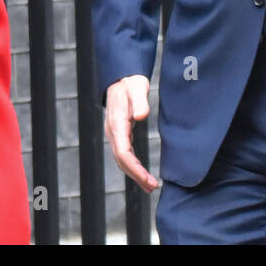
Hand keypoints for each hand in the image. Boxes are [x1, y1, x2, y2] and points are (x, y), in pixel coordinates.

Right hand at [104, 74, 157, 192]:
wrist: (123, 79)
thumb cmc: (130, 83)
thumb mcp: (136, 88)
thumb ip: (139, 101)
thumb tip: (140, 116)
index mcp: (116, 125)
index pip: (123, 152)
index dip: (134, 167)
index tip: (147, 178)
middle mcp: (113, 132)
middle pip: (122, 161)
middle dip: (136, 176)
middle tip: (152, 187)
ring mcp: (115, 134)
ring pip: (122, 160)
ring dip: (135, 174)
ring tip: (150, 185)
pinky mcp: (120, 134)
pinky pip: (125, 154)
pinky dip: (134, 165)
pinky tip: (142, 172)